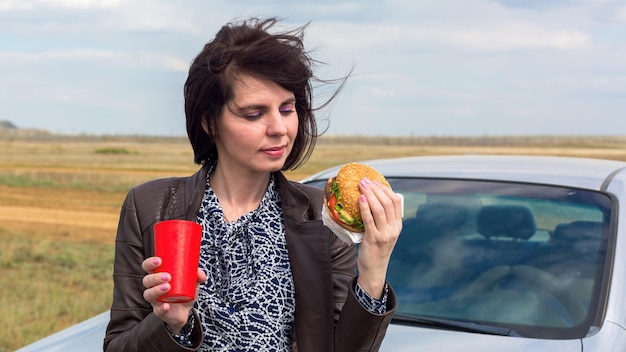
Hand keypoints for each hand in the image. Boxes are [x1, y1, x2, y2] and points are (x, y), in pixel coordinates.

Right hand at [141, 256, 206, 332]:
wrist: (185, 311)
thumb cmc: (184, 291)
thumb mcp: (192, 281)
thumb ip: (197, 275)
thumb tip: (200, 274)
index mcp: (158, 276)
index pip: (148, 267)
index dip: (150, 263)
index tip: (159, 261)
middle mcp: (153, 287)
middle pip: (146, 280)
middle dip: (155, 277)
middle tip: (168, 276)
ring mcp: (155, 300)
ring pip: (148, 294)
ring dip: (156, 290)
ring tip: (168, 287)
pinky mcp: (160, 311)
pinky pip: (157, 310)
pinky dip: (161, 308)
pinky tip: (166, 306)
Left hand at [356, 177, 402, 298]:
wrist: (374, 269)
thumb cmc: (376, 249)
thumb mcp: (384, 233)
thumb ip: (382, 219)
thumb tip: (372, 199)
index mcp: (398, 225)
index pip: (396, 202)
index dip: (386, 189)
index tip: (375, 182)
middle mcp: (394, 229)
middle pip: (387, 203)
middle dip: (376, 189)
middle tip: (365, 181)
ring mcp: (385, 234)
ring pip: (379, 209)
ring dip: (370, 195)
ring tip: (361, 186)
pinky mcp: (374, 239)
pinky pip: (369, 220)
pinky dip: (365, 208)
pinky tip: (361, 199)